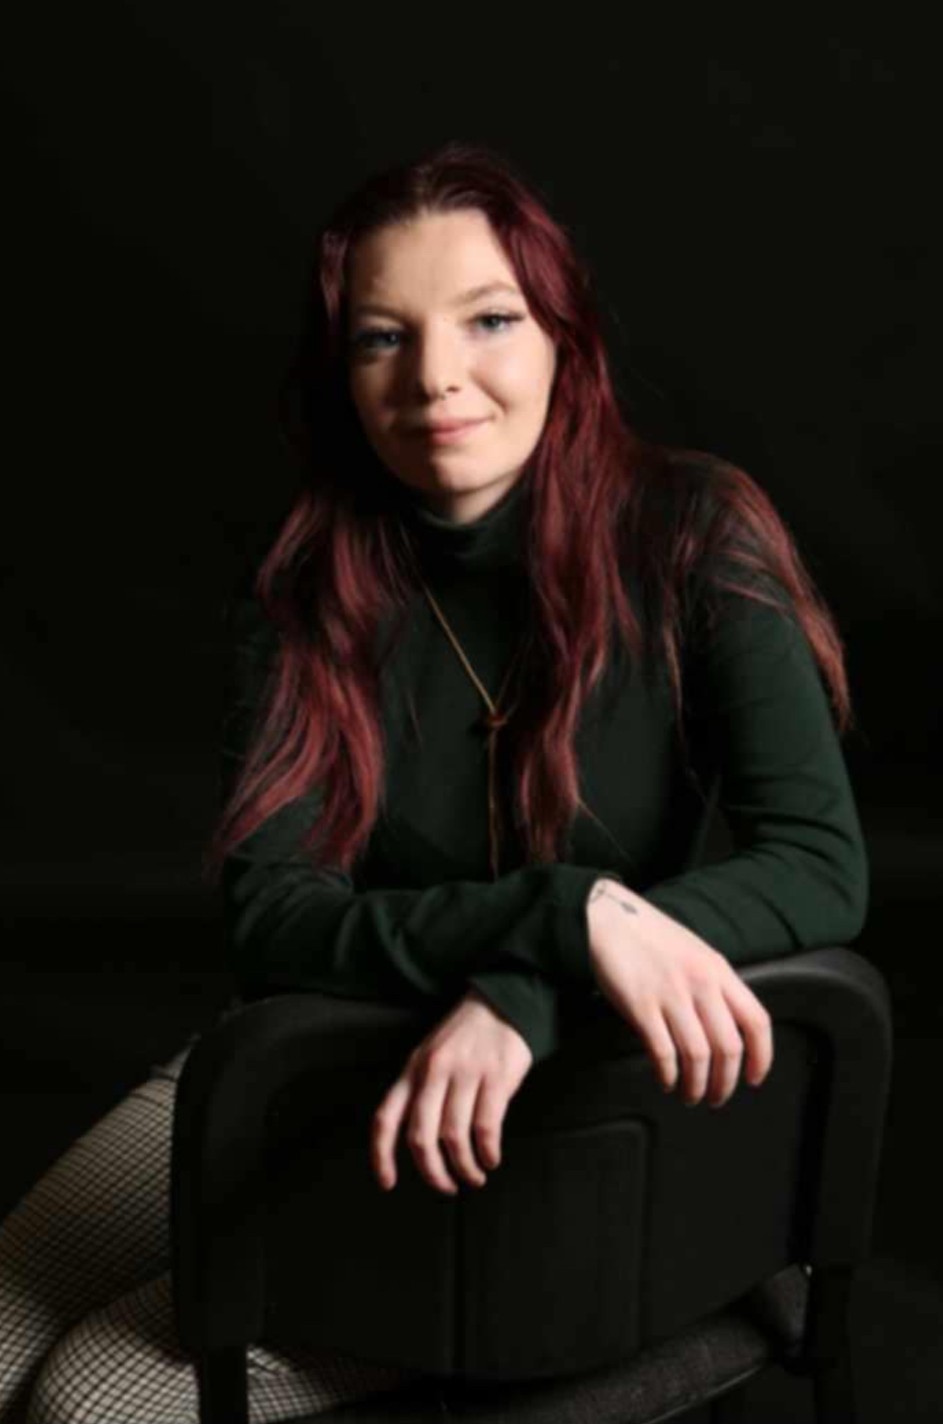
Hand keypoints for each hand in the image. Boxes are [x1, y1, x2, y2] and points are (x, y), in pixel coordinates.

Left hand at [370, 988, 532, 1195]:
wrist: (500, 1002)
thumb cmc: (462, 1036)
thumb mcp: (429, 1056)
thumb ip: (418, 1092)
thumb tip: (415, 1143)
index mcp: (413, 1070)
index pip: (385, 1118)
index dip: (381, 1155)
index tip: (387, 1183)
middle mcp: (434, 1072)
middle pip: (421, 1136)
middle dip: (432, 1172)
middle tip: (446, 1187)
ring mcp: (465, 1074)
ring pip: (454, 1137)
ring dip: (464, 1168)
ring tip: (474, 1177)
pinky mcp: (496, 1077)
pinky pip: (486, 1127)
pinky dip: (487, 1152)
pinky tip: (491, 1159)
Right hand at [586, 878, 772, 1106]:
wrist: (608, 919)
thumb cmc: (650, 937)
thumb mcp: (696, 953)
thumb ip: (714, 986)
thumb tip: (727, 1028)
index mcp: (718, 970)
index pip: (756, 1021)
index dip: (761, 1056)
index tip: (754, 1078)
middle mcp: (700, 983)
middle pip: (728, 1047)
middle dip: (725, 1083)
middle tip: (717, 1097)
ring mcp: (670, 994)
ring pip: (698, 1056)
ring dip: (697, 1085)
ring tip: (691, 1095)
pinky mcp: (641, 1005)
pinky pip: (662, 1052)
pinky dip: (668, 1074)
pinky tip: (666, 1080)